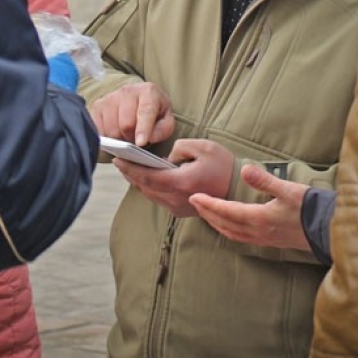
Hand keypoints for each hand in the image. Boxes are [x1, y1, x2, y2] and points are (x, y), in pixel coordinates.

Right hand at [89, 82, 174, 146]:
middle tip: (135, 139)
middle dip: (131, 138)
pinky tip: (114, 133)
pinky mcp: (97, 106)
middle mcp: (127, 91)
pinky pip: (99, 129)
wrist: (138, 99)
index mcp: (148, 92)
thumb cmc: (154, 112)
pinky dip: (107, 137)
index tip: (141, 143)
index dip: (143, 129)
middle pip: (126, 124)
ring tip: (126, 135)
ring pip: (111, 129)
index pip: (145, 111)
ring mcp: (110, 97)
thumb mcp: (166, 120)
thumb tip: (148, 138)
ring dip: (119, 138)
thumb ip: (162, 130)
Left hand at [115, 139, 232, 217]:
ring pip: (151, 195)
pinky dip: (149, 188)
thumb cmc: (224, 166)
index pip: (148, 177)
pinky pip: (159, 198)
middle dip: (130, 174)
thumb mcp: (204, 147)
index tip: (118, 160)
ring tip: (128, 169)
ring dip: (138, 182)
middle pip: (146, 188)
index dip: (130, 169)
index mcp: (182, 183)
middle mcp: (177, 199)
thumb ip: (180, 147)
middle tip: (119, 161)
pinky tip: (144, 178)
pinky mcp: (181, 210)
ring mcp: (179, 208)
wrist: (239, 189)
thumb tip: (167, 158)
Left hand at [190, 163, 312, 252]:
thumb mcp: (288, 189)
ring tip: (206, 213)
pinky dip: (228, 230)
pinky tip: (228, 225)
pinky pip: (241, 237)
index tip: (194, 197)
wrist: (326, 228)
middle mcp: (257, 231)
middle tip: (194, 202)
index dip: (209, 204)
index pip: (226, 211)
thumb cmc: (308, 206)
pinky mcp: (269, 241)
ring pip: (231, 233)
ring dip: (216, 223)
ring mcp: (263, 238)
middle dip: (207, 213)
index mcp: (259, 218)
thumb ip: (264, 180)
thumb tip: (244, 170)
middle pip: (224, 224)